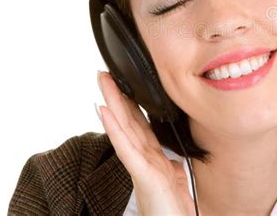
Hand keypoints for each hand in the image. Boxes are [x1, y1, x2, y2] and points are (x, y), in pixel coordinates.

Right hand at [96, 71, 195, 214]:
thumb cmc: (172, 209)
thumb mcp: (174, 181)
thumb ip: (170, 167)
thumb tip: (170, 160)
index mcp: (153, 156)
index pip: (140, 124)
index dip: (131, 104)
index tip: (123, 85)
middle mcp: (144, 157)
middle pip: (128, 121)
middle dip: (117, 96)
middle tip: (105, 74)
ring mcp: (141, 164)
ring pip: (124, 128)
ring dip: (112, 103)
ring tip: (103, 83)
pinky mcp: (142, 174)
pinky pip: (126, 148)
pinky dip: (114, 129)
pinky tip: (104, 112)